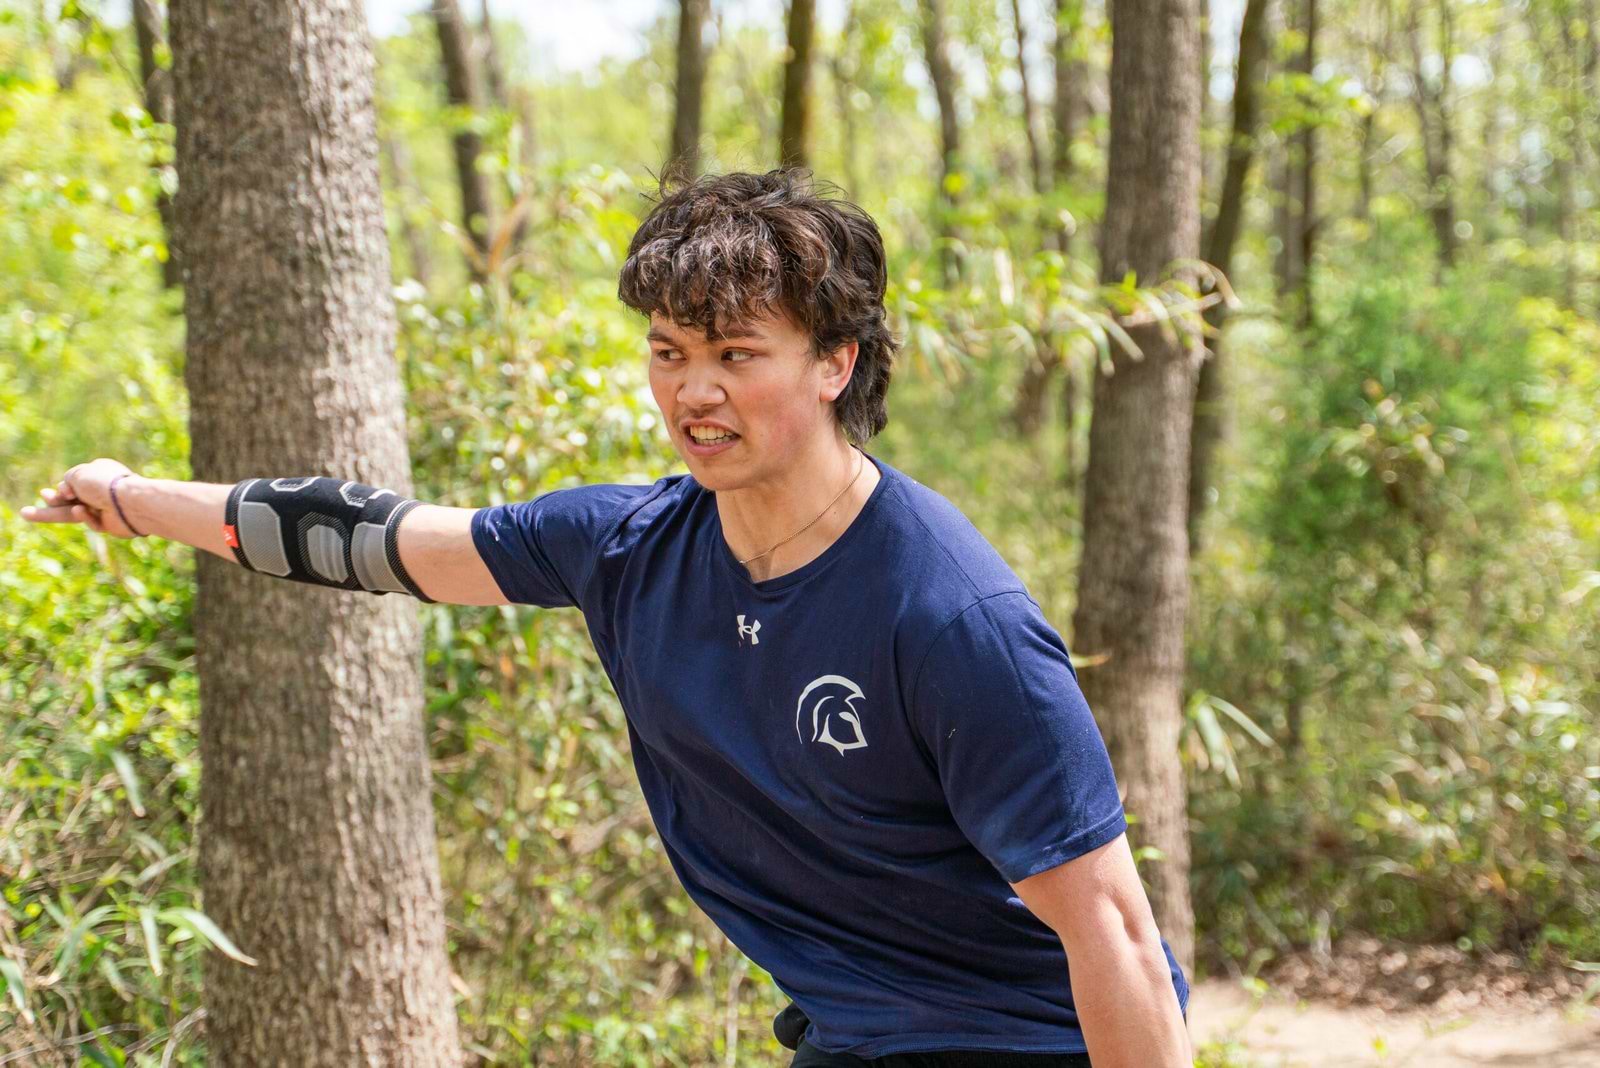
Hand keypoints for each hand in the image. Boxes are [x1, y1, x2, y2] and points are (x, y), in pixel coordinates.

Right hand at [19, 458, 143, 537]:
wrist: (130, 504)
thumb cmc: (104, 485)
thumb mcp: (78, 475)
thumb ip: (67, 481)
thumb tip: (64, 491)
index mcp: (98, 472)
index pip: (74, 481)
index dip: (63, 488)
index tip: (55, 492)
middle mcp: (101, 489)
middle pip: (70, 497)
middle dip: (52, 501)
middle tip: (31, 507)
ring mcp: (105, 507)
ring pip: (73, 512)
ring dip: (52, 513)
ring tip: (25, 513)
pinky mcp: (108, 524)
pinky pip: (90, 521)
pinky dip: (86, 517)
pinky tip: (83, 511)